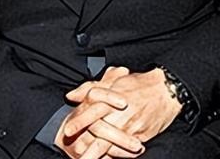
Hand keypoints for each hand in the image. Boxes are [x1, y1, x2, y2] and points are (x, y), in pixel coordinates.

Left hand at [62, 68, 181, 157]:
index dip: (78, 121)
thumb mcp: (111, 80)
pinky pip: (127, 151)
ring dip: (97, 153)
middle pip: (99, 130)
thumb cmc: (137, 84)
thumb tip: (71, 96)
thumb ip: (89, 88)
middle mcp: (119, 114)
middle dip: (85, 142)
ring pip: (111, 143)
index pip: (91, 111)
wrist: (164, 92)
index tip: (67, 130)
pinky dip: (116, 156)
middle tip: (74, 150)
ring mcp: (131, 127)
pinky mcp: (141, 137)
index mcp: (110, 98)